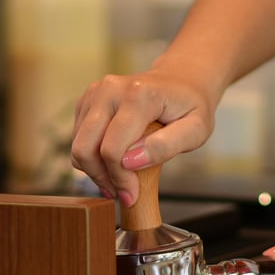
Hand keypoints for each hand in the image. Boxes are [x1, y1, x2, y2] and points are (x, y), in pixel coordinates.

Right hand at [71, 66, 216, 206]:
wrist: (181, 79)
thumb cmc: (190, 106)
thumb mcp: (196, 130)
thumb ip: (165, 147)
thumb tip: (130, 162)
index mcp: (138, 95)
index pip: (112, 149)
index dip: (119, 179)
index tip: (132, 195)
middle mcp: (110, 89)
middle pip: (85, 148)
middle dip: (101, 178)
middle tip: (121, 192)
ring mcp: (95, 93)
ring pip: (78, 146)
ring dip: (95, 171)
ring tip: (119, 180)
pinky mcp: (87, 101)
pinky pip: (78, 139)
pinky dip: (92, 158)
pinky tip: (113, 163)